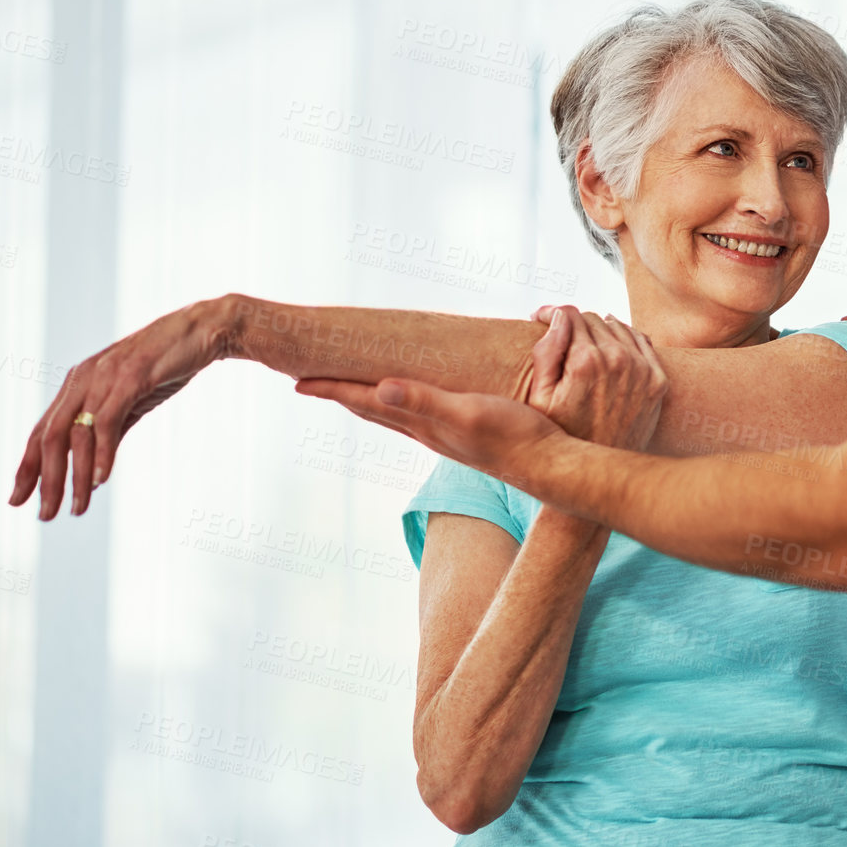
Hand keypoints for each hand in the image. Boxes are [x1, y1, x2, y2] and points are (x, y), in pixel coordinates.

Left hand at [9, 296, 231, 518]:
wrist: (204, 330)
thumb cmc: (169, 363)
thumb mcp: (133, 400)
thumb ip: (111, 429)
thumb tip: (94, 468)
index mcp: (78, 384)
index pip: (41, 432)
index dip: (28, 468)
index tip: (19, 499)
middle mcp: (83, 379)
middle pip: (49, 438)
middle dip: (44, 480)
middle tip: (45, 514)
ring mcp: (105, 377)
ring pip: (76, 435)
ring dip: (75, 476)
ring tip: (77, 506)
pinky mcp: (130, 378)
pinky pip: (107, 422)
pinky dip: (102, 454)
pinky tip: (101, 479)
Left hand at [292, 375, 567, 484]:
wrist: (549, 466)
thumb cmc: (513, 438)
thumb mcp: (469, 413)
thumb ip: (425, 400)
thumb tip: (378, 388)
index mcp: (422, 423)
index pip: (366, 402)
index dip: (332, 390)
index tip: (298, 380)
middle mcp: (425, 430)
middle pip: (370, 409)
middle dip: (340, 394)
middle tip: (310, 380)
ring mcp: (442, 434)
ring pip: (391, 413)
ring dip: (365, 400)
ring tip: (349, 388)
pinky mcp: (460, 433)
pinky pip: (415, 415)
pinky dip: (398, 403)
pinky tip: (409, 400)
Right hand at [527, 307, 667, 449]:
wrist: (599, 472)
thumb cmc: (562, 436)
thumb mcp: (540, 397)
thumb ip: (546, 351)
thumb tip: (558, 316)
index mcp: (586, 361)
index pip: (570, 315)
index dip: (552, 313)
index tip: (542, 319)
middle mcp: (618, 361)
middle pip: (593, 318)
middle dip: (573, 324)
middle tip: (561, 337)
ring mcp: (642, 371)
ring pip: (618, 326)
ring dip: (599, 330)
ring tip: (583, 344)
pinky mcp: (658, 381)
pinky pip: (642, 341)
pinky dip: (625, 339)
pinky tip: (611, 348)